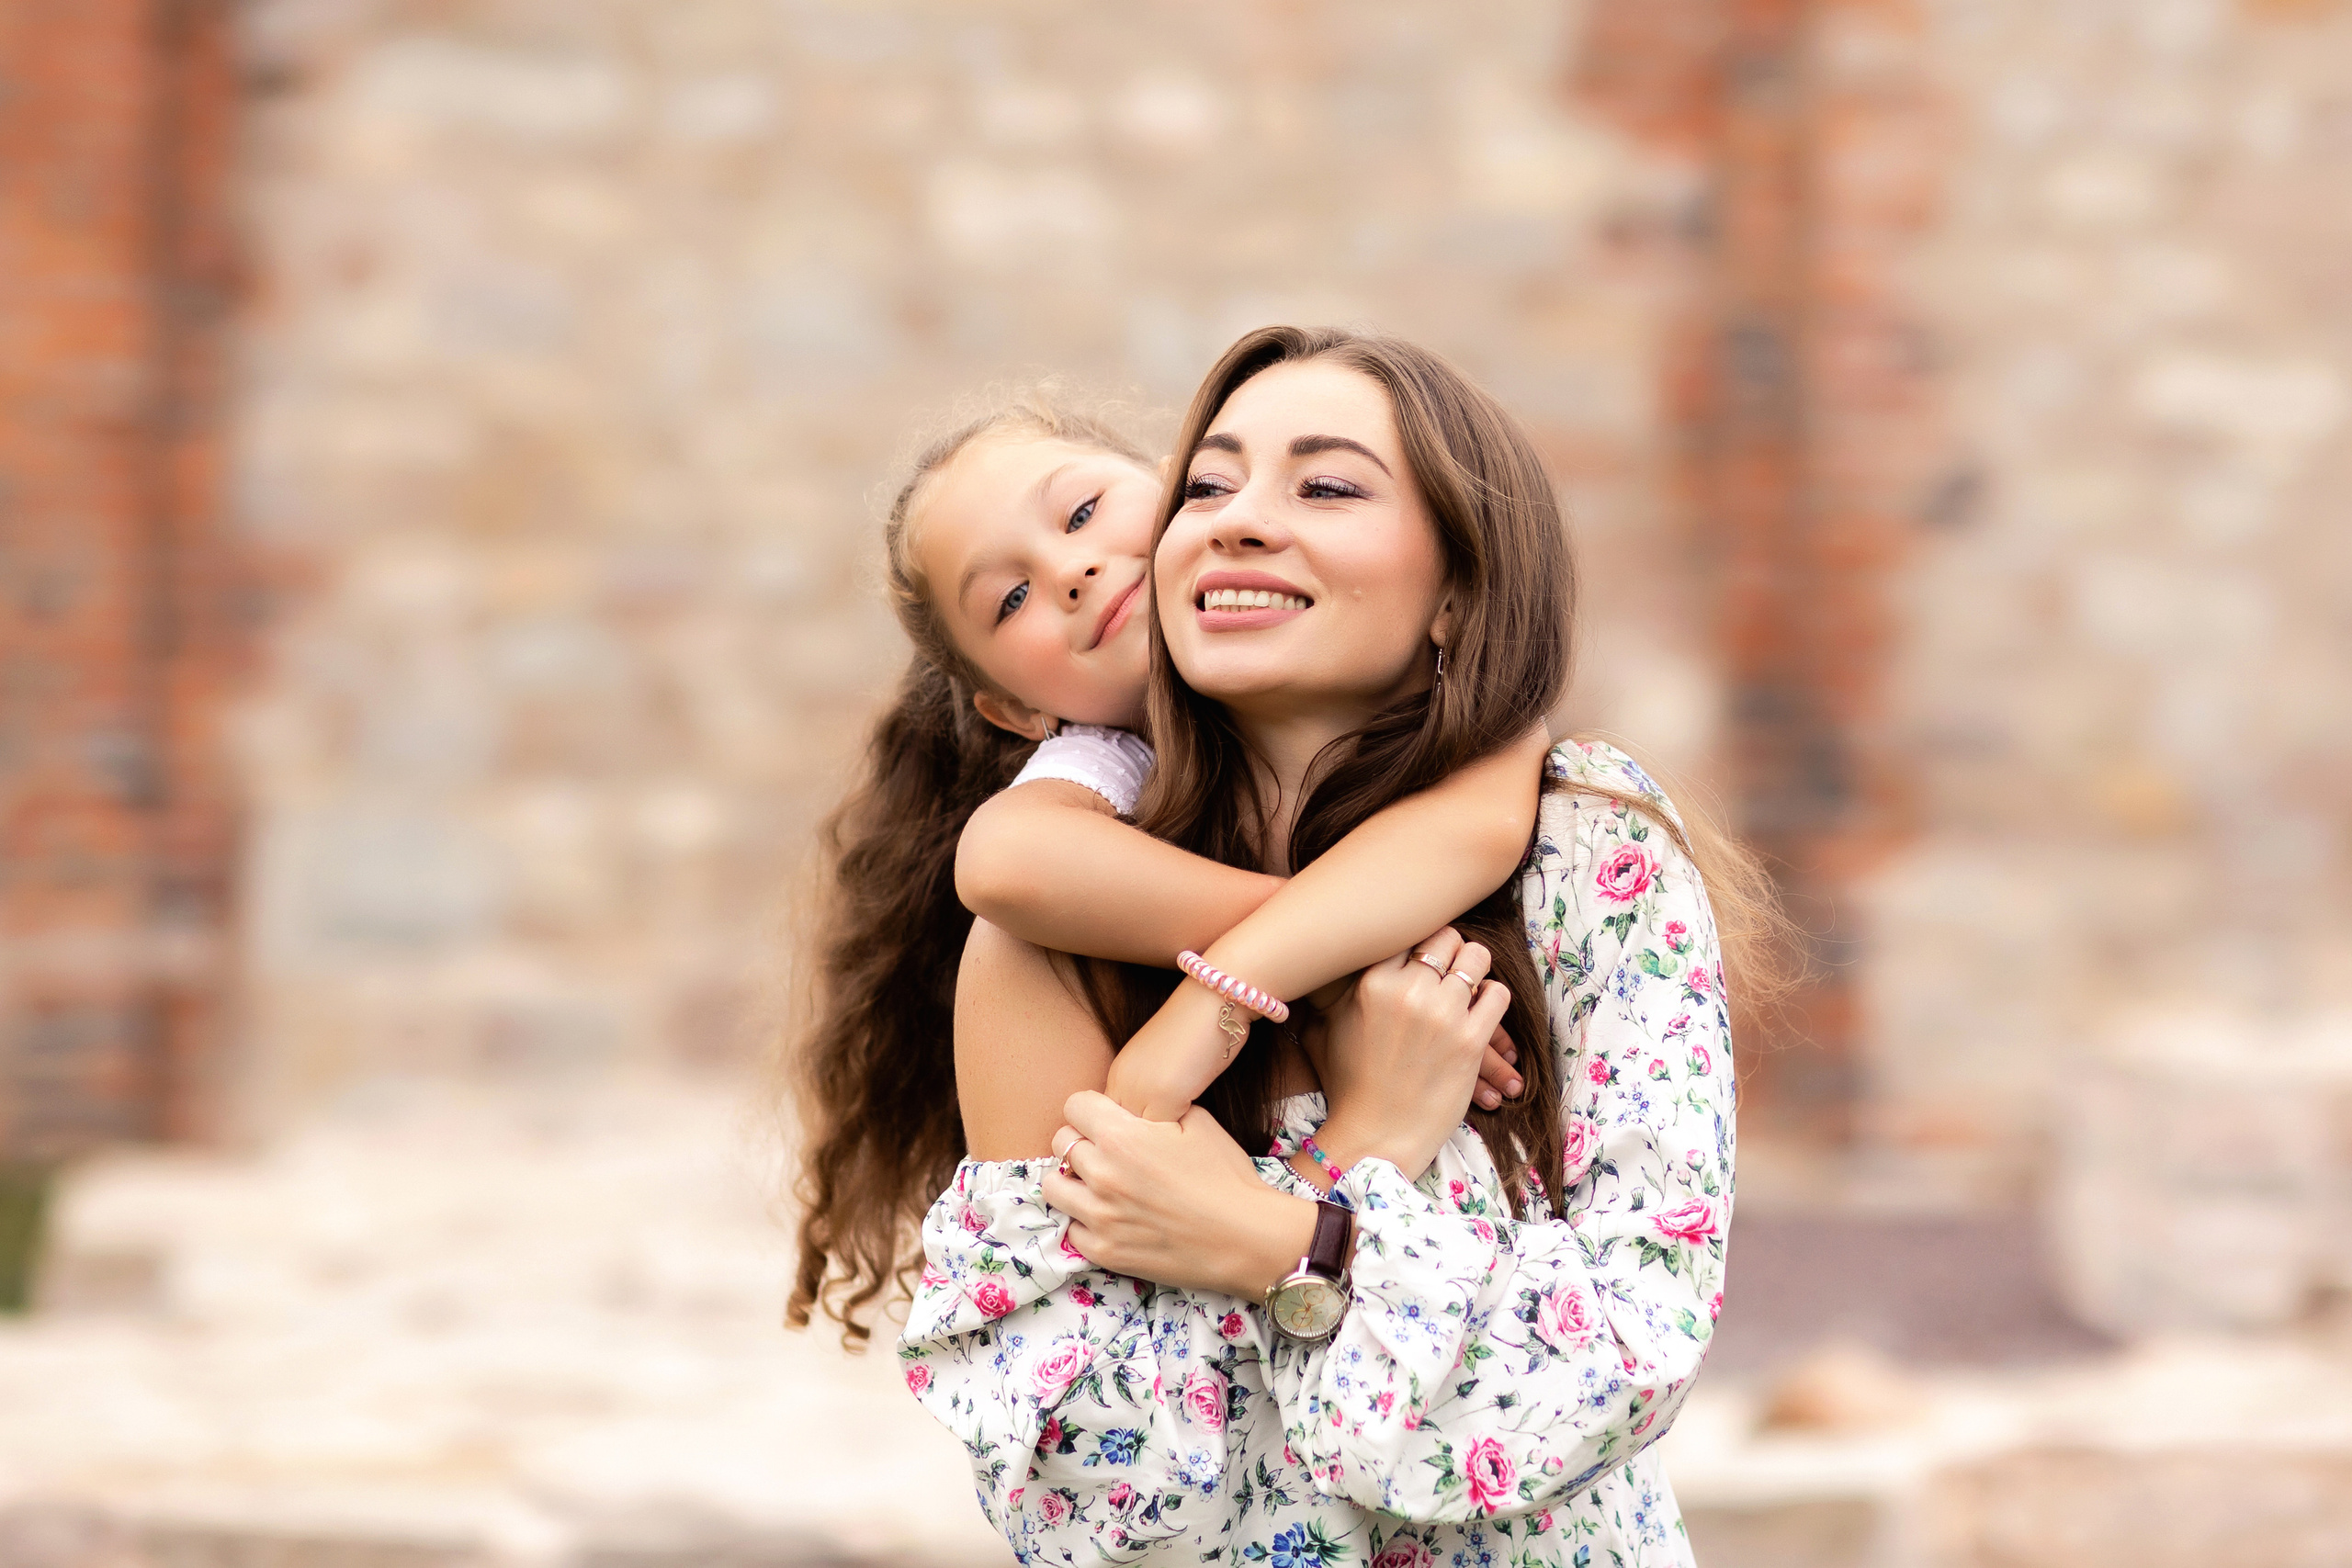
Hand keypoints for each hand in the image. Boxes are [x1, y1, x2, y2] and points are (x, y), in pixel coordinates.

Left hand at [1042, 1092, 1316, 1298]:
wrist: (1247, 1239)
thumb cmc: (1227, 1178)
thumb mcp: (1198, 1122)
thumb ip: (1154, 1108)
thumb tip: (1131, 1107)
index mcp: (1122, 1137)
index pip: (1074, 1106)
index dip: (1092, 1108)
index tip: (1105, 1119)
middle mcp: (1102, 1175)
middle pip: (1060, 1143)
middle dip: (1081, 1141)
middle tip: (1107, 1152)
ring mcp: (1100, 1217)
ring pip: (1054, 1186)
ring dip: (1072, 1180)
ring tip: (1099, 1184)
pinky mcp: (1104, 1252)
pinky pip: (1071, 1229)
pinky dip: (1085, 1221)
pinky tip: (1111, 1217)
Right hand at [1310, 928, 1512, 1182]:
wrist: (1374, 1137)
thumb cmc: (1347, 1084)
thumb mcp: (1324, 1027)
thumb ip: (1331, 988)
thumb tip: (1325, 958)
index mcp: (1371, 983)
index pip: (1409, 931)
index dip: (1418, 942)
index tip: (1421, 955)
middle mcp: (1408, 991)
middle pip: (1447, 937)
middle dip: (1449, 950)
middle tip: (1448, 969)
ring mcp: (1442, 1015)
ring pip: (1477, 959)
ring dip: (1475, 970)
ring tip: (1468, 987)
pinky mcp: (1470, 1041)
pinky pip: (1497, 994)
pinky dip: (1492, 999)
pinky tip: (1480, 1012)